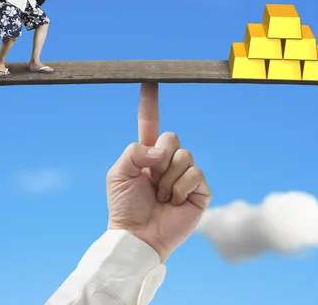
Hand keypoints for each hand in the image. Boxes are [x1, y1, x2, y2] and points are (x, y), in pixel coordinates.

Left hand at [106, 83, 210, 261]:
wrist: (137, 237)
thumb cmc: (124, 208)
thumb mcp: (118, 173)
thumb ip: (134, 151)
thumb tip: (161, 150)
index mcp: (147, 154)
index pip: (151, 123)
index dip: (150, 103)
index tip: (150, 80)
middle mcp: (168, 161)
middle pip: (172, 137)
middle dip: (159, 158)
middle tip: (151, 180)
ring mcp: (185, 176)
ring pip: (185, 156)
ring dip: (168, 179)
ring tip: (161, 197)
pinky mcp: (200, 191)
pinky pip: (195, 174)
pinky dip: (181, 188)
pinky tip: (174, 202)